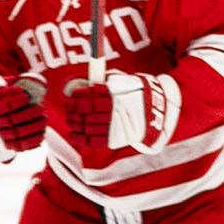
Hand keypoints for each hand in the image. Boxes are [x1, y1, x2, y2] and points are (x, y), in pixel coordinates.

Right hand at [0, 78, 46, 151]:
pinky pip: (23, 145)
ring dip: (35, 126)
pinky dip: (34, 139)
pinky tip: (42, 132)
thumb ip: (7, 84)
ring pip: (19, 133)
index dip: (16, 101)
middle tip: (41, 107)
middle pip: (12, 120)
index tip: (26, 96)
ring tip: (44, 119)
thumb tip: (25, 79)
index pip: (3, 106)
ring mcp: (0, 137)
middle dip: (30, 113)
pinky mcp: (9, 146)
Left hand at [61, 72, 177, 152]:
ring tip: (70, 120)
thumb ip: (105, 83)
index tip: (70, 98)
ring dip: (75, 123)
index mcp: (115, 96)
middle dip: (74, 110)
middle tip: (68, 108)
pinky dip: (81, 139)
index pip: (90, 97)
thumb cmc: (135, 94)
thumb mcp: (122, 82)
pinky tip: (73, 135)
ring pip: (88, 126)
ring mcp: (115, 126)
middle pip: (86, 111)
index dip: (77, 98)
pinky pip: (95, 140)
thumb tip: (84, 84)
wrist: (156, 112)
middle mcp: (114, 110)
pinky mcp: (116, 139)